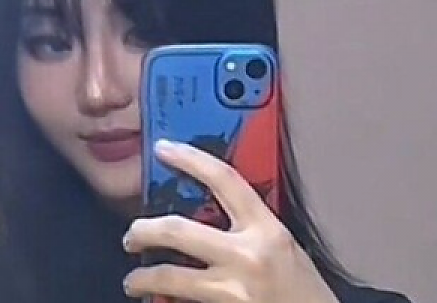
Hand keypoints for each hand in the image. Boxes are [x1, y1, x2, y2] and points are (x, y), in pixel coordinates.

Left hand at [123, 140, 338, 302]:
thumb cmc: (303, 291)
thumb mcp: (283, 245)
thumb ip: (250, 227)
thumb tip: (209, 211)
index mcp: (266, 229)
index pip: (223, 179)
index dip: (190, 159)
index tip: (165, 149)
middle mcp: (247, 255)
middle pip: (178, 230)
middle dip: (143, 230)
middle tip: (132, 234)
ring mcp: (233, 290)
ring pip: (169, 276)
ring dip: (141, 277)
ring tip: (134, 280)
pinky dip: (165, 302)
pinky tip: (159, 301)